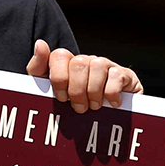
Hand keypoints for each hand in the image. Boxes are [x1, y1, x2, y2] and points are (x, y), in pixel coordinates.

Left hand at [26, 40, 142, 113]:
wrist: (108, 121)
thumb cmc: (76, 105)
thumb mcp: (50, 91)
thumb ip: (38, 68)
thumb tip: (40, 44)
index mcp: (69, 63)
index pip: (60, 55)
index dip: (59, 78)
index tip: (62, 98)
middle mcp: (88, 61)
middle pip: (78, 63)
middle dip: (76, 90)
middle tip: (79, 108)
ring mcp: (108, 66)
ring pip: (97, 66)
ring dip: (93, 92)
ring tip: (94, 107)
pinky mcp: (126, 75)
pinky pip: (116, 76)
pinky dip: (111, 93)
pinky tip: (111, 104)